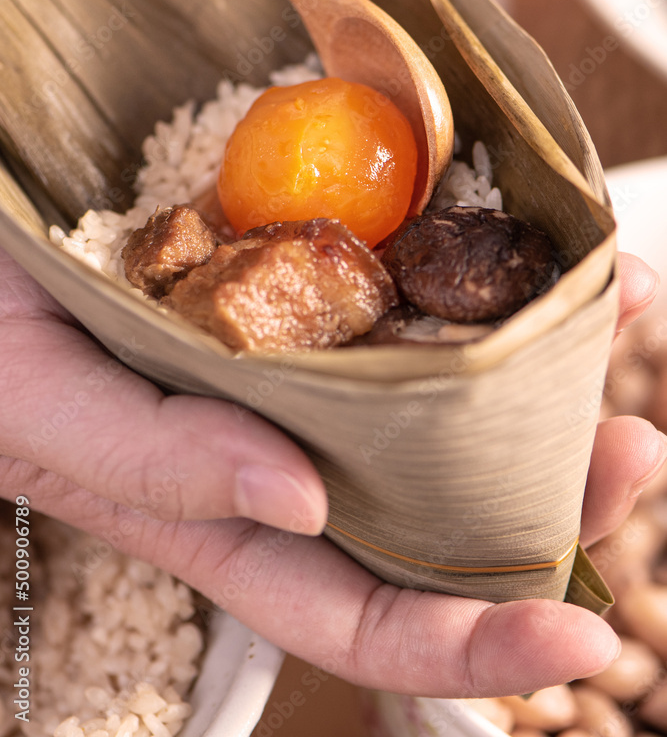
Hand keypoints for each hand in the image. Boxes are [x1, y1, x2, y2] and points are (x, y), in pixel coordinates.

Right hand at [0, 248, 662, 697]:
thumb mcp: (46, 405)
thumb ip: (156, 464)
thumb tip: (296, 500)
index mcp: (227, 510)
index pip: (362, 608)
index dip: (471, 643)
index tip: (585, 639)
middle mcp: (285, 440)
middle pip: (435, 503)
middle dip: (548, 492)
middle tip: (632, 445)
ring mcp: (304, 354)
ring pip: (444, 388)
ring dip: (540, 359)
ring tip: (617, 305)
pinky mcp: (305, 268)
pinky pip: (410, 280)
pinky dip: (476, 260)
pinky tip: (531, 229)